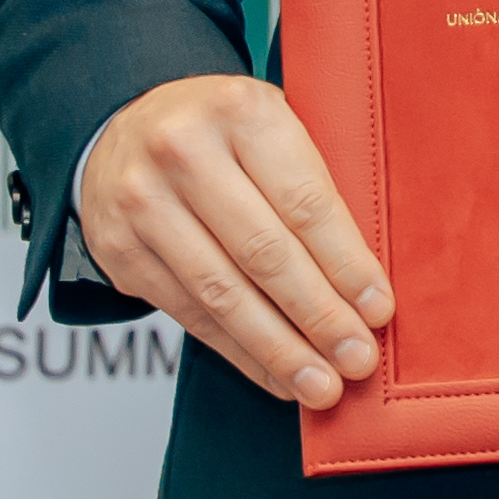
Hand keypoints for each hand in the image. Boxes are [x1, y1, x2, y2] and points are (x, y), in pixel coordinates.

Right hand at [76, 71, 390, 409]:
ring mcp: (142, 202)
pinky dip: (237, 350)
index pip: (305, 203)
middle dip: (318, 316)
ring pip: (221, 293)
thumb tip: (367, 282)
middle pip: (264, 253)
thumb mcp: (275, 128)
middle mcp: (183, 153)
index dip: (346, 265)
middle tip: (357, 360)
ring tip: (320, 385)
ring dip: (278, 349)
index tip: (379, 311)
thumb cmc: (226, 133)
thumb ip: (315, 185)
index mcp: (242, 112)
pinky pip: (188, 312)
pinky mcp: (119, 250)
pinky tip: (274, 374)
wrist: (127, 125)